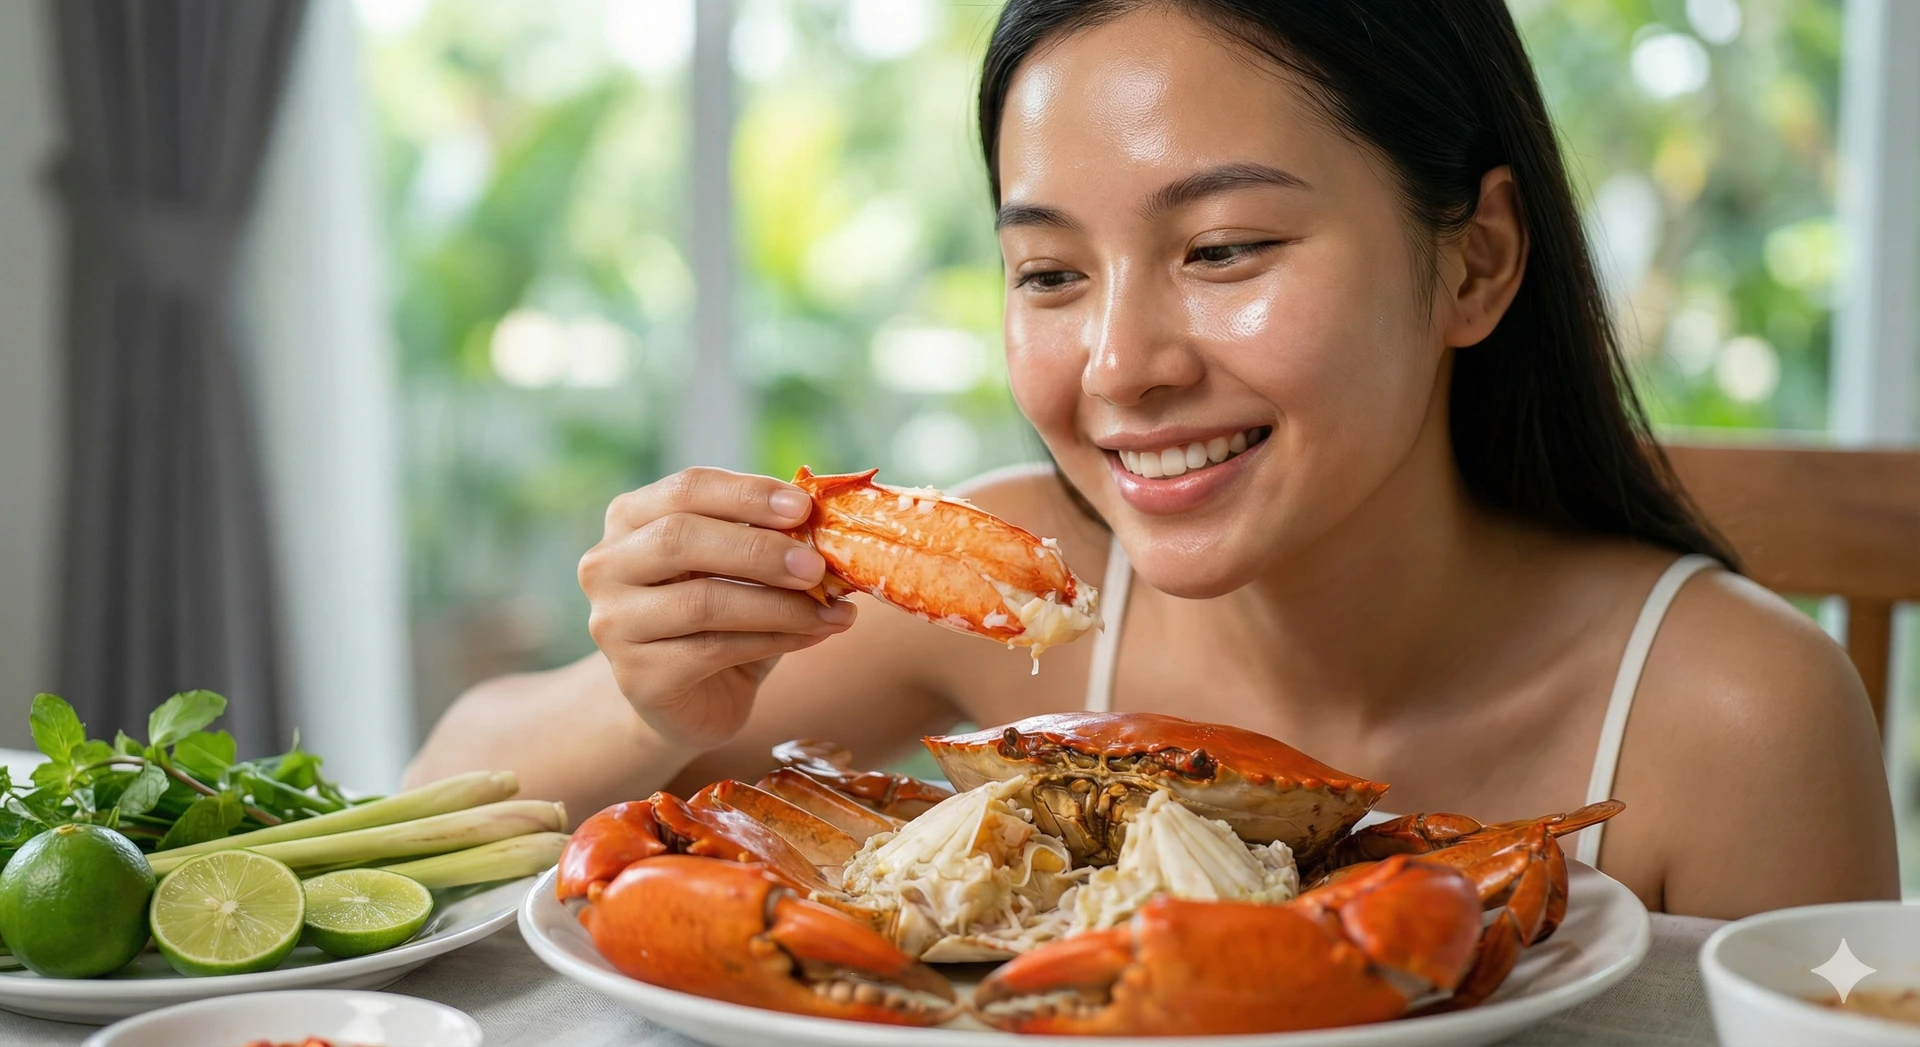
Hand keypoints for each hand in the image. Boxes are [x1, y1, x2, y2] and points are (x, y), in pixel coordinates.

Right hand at [578, 467, 855, 749]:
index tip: (803, 507)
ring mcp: (613, 622)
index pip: (686, 488)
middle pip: (680, 538)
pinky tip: (813, 635)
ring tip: (832, 609)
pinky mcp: (636, 676)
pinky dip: (774, 640)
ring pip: (701, 602)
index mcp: (630, 518)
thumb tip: (829, 526)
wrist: (691, 698)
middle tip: (818, 564)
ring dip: (779, 605)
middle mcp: (607, 565)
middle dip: (759, 550)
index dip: (746, 494)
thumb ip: (770, 540)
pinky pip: (713, 651)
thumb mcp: (742, 568)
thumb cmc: (722, 619)